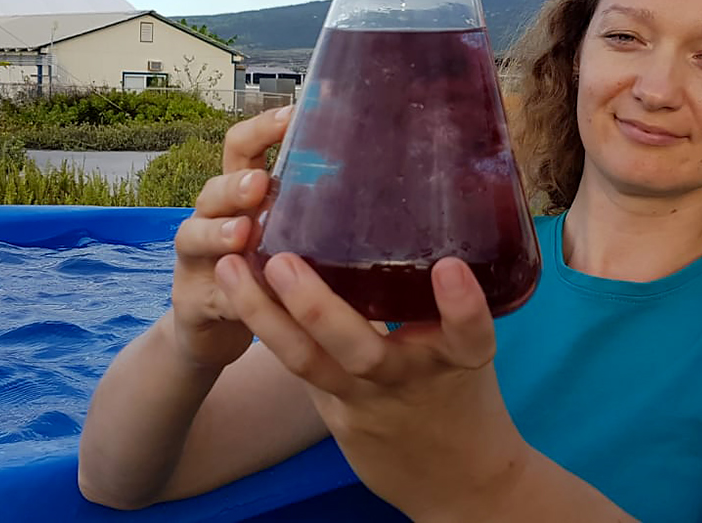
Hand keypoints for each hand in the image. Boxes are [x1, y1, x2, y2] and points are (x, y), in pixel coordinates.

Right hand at [167, 105, 291, 370]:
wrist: (215, 328)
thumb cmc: (264, 272)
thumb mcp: (289, 236)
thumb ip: (316, 210)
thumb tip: (383, 180)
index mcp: (240, 194)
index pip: (243, 148)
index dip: (262, 130)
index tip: (293, 115)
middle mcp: (212, 217)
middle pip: (214, 187)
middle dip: (236, 184)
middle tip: (259, 185)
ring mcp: (196, 259)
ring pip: (193, 235)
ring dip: (216, 233)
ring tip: (242, 234)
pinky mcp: (192, 300)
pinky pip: (206, 295)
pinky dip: (225, 297)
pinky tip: (242, 302)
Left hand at [214, 249, 531, 519]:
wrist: (455, 479)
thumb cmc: (459, 391)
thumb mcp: (466, 350)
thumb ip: (438, 300)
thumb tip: (405, 221)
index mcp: (460, 361)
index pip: (470, 335)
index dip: (463, 307)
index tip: (450, 268)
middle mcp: (410, 381)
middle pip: (362, 352)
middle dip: (317, 307)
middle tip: (283, 261)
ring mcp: (367, 404)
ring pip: (308, 365)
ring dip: (263, 315)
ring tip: (231, 269)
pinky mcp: (336, 418)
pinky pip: (298, 371)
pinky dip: (270, 329)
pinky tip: (238, 291)